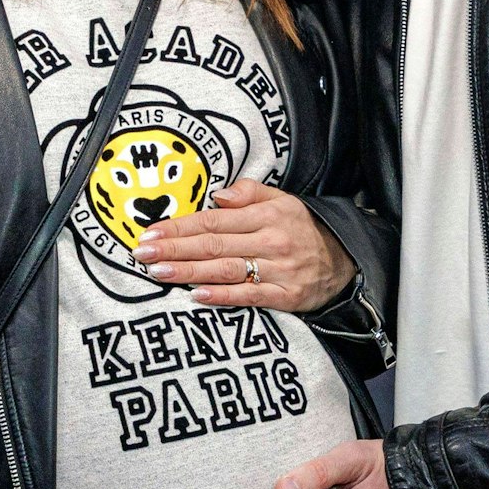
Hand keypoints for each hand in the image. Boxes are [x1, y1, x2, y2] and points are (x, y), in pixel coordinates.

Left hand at [132, 179, 355, 311]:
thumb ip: (249, 192)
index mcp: (266, 214)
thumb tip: (218, 195)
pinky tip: (197, 296)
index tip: (152, 232)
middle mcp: (271, 240)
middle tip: (142, 253)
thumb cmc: (302, 229)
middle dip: (175, 249)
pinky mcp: (286, 296)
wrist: (346, 260)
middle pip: (214, 244)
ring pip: (227, 270)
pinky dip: (223, 296)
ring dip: (189, 272)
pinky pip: (250, 296)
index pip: (214, 219)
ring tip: (158, 272)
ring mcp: (278, 270)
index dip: (180, 226)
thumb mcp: (282, 200)